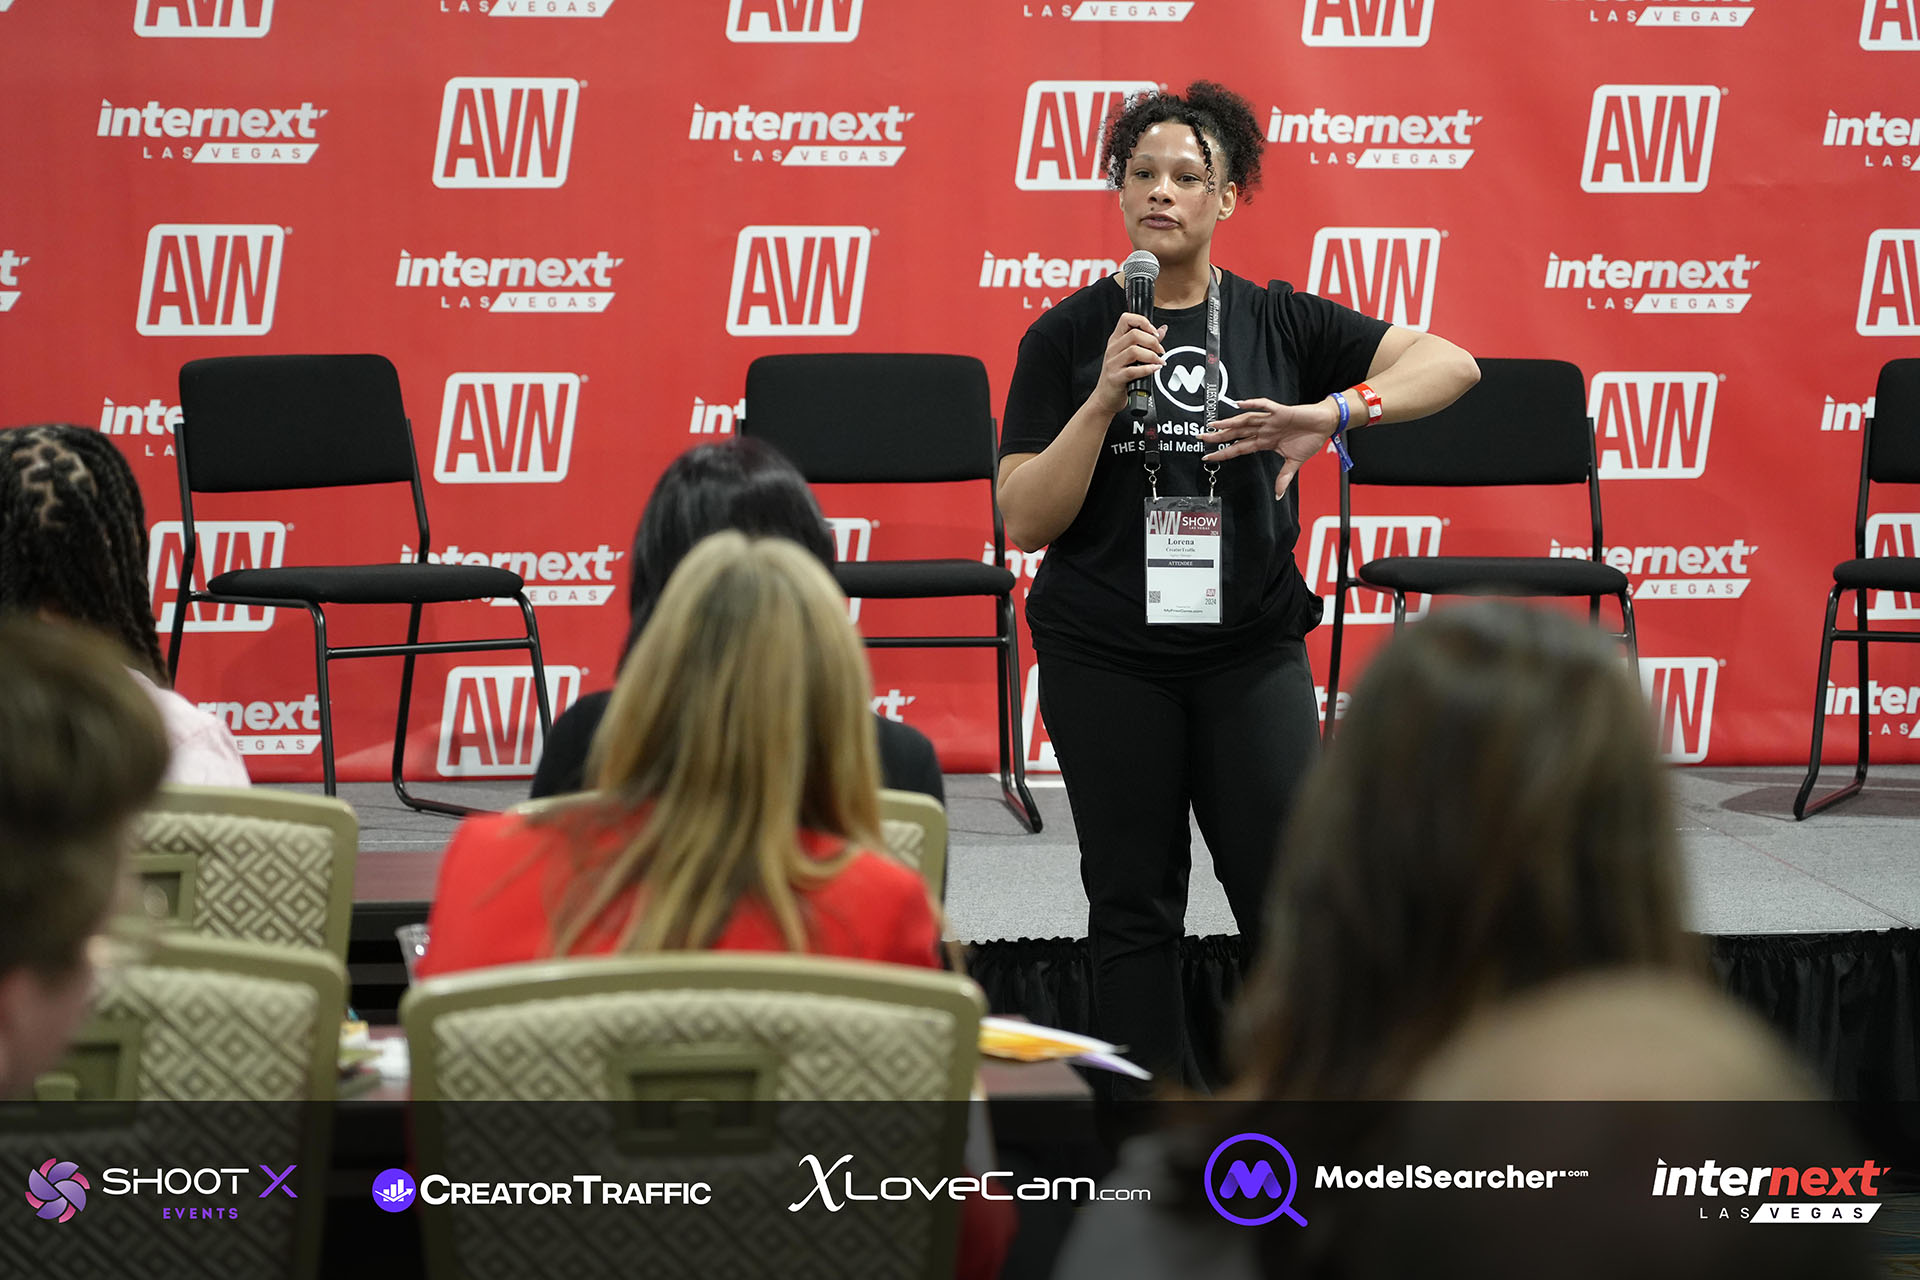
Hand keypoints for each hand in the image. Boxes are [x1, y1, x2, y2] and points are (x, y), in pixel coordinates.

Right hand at [1091, 313, 1167, 415]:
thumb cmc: (1118, 376)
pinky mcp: (1116, 378)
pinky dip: (1147, 369)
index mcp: (1115, 340)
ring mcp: (1112, 364)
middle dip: (1152, 341)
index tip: (1154, 332)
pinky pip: (1133, 370)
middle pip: (1134, 334)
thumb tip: (1162, 329)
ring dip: (1152, 356)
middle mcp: (1112, 349)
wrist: (1105, 398)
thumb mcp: (1130, 356)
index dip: (1143, 321)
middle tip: (1160, 350)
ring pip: (1134, 351)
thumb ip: (1147, 341)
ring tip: (1158, 361)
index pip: (1127, 319)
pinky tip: (1154, 369)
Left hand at [1199, 397, 1341, 498]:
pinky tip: (1239, 404)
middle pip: (1236, 433)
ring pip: (1246, 420)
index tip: (1207, 456)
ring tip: (1214, 424)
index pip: (1239, 448)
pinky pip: (1265, 406)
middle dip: (1219, 436)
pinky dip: (1253, 404)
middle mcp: (1264, 430)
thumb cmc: (1310, 438)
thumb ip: (1284, 478)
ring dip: (1230, 422)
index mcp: (1264, 442)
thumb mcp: (1294, 462)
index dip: (1223, 452)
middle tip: (1200, 437)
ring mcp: (1270, 420)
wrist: (1325, 424)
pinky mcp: (1281, 412)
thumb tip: (1278, 496)